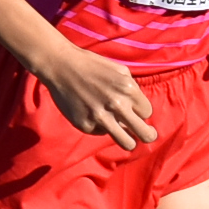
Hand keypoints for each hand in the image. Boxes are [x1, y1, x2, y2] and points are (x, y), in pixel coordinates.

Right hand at [29, 45, 157, 148]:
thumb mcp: (120, 71)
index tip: (133, 110)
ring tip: (124, 136)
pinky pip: (101, 133)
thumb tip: (139, 111)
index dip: (140, 112)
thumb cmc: (91, 65)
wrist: (60, 64)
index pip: (147, 112)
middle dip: (148, 135)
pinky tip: (90, 113)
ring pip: (128, 143)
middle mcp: (117, 104)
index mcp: (128, 89)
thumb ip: (133, 90)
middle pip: (146, 134)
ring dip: (128, 140)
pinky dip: (98, 126)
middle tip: (145, 134)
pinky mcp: (85, 124)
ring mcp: (100, 117)